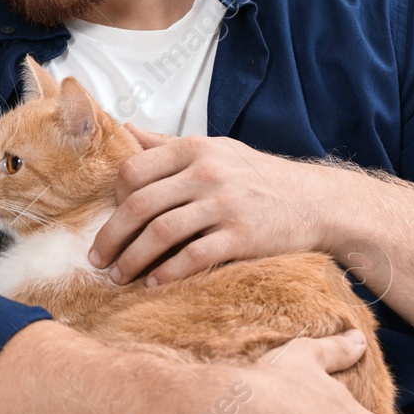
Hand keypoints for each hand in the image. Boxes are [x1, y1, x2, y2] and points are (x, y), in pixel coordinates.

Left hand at [88, 126, 324, 285]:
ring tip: (119, 277)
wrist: (315, 201)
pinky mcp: (242, 236)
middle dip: (111, 237)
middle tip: (98, 259)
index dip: (113, 199)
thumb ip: (168, 144)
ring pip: (160, 233)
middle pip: (139, 204)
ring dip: (132, 260)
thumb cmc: (258, 176)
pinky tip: (155, 283)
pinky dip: (167, 273)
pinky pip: (192, 257)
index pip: (133, 170)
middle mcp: (207, 172)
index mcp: (195, 149)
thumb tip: (125, 129)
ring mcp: (225, 204)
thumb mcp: (216, 149)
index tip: (109, 221)